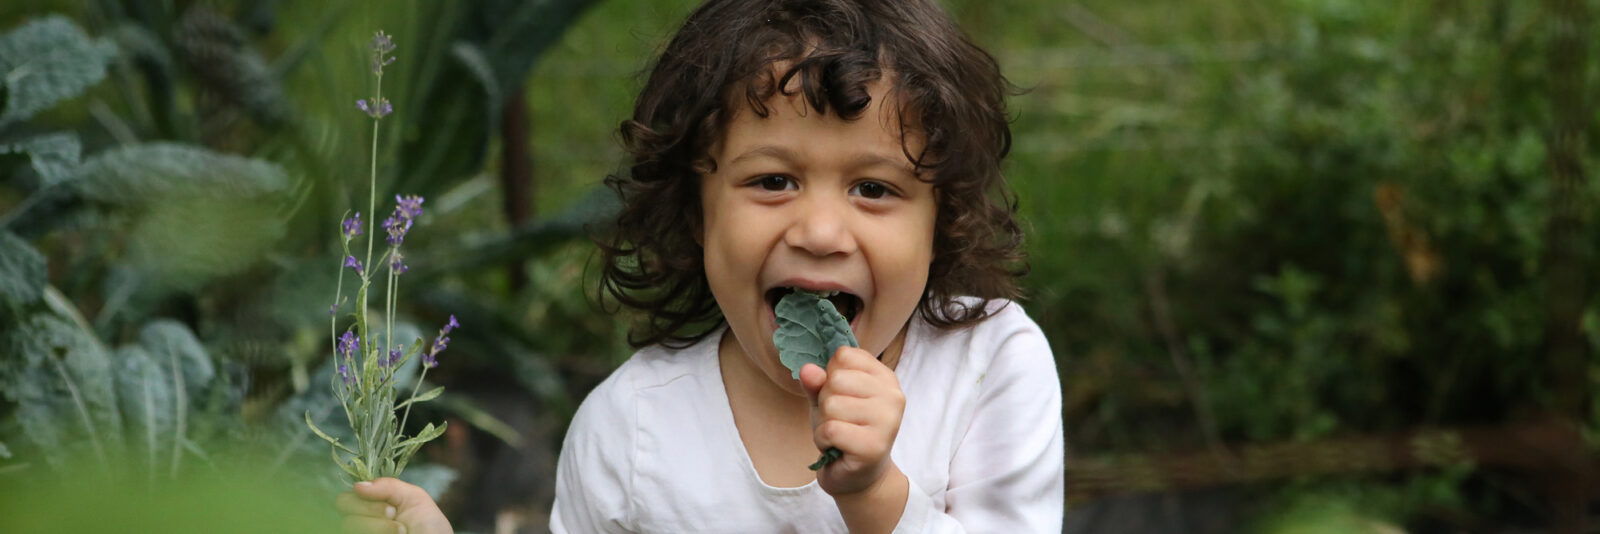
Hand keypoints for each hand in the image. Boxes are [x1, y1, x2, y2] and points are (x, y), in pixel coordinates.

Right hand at [336, 477, 453, 533]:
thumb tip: (357, 486)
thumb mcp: (413, 498)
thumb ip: (387, 486)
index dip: (363, 492)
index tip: (388, 501)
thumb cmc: (428, 526)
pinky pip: (352, 532)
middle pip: (343, 504)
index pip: (350, 493)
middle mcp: (362, 518)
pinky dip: (377, 531)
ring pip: (348, 523)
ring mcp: (361, 531)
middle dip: (369, 507)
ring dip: (377, 525)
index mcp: (372, 503)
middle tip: (393, 513)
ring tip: (400, 530)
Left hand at [799, 346, 905, 495]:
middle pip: (836, 379)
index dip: (829, 375)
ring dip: (824, 423)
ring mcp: (887, 421)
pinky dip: (823, 440)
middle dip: (825, 402)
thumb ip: (817, 382)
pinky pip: (830, 429)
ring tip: (838, 435)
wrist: (856, 476)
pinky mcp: (874, 445)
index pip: (844, 355)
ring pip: (832, 404)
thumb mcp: (827, 399)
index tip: (841, 396)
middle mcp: (892, 395)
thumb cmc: (844, 431)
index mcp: (884, 377)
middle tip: (839, 420)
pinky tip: (835, 447)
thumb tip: (807, 370)